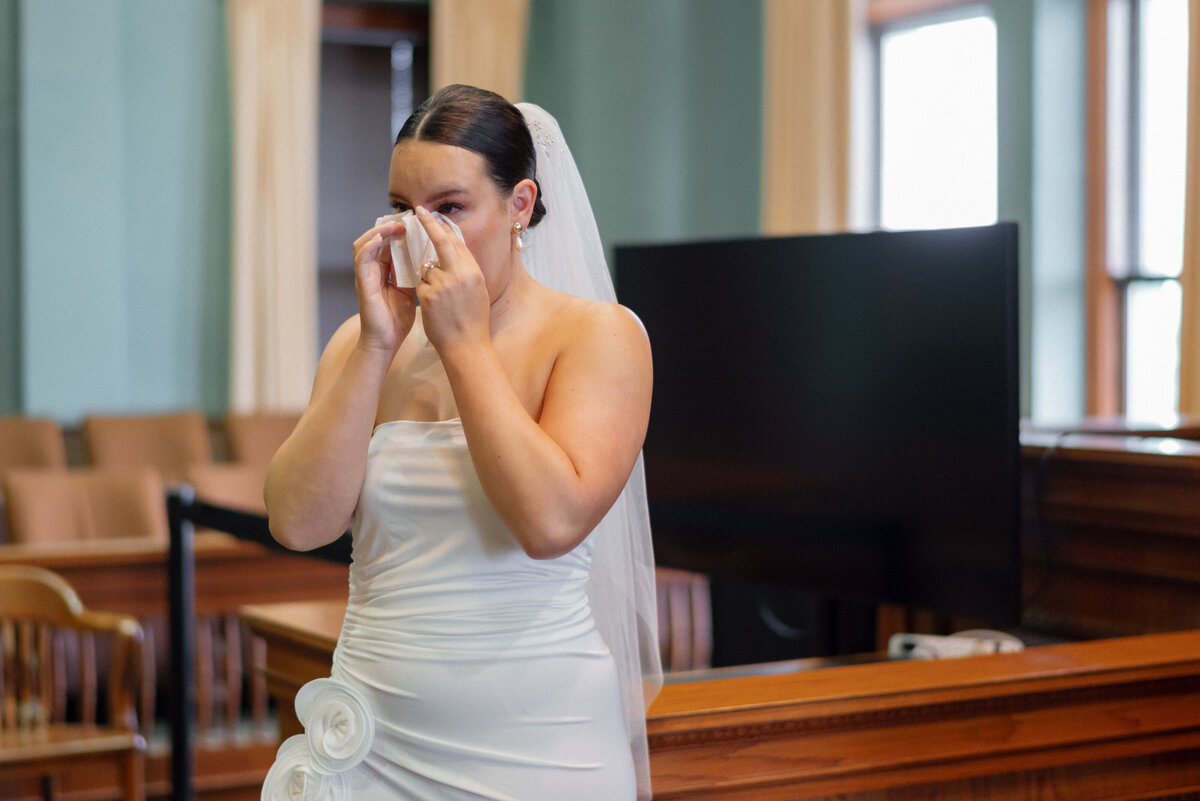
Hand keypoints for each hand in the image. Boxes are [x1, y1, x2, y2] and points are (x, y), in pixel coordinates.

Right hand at [352, 219, 416, 354]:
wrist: (386, 342)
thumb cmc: (397, 320)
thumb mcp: (411, 292)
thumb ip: (415, 276)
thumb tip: (432, 262)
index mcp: (385, 271)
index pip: (391, 244)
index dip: (402, 231)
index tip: (418, 222)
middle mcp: (373, 270)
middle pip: (378, 239)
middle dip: (391, 226)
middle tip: (408, 218)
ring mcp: (365, 276)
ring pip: (366, 243)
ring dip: (380, 231)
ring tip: (395, 224)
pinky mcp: (362, 284)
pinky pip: (361, 259)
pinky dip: (369, 246)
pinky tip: (380, 238)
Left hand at [413, 206, 490, 351]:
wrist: (467, 346)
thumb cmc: (473, 321)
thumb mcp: (477, 290)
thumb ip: (466, 270)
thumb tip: (454, 251)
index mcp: (473, 271)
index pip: (457, 242)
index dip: (445, 228)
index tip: (435, 216)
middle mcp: (459, 274)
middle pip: (441, 242)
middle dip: (429, 224)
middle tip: (418, 211)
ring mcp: (442, 284)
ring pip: (427, 268)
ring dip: (429, 278)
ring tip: (442, 300)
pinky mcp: (427, 295)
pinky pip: (421, 284)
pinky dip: (424, 293)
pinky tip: (434, 308)